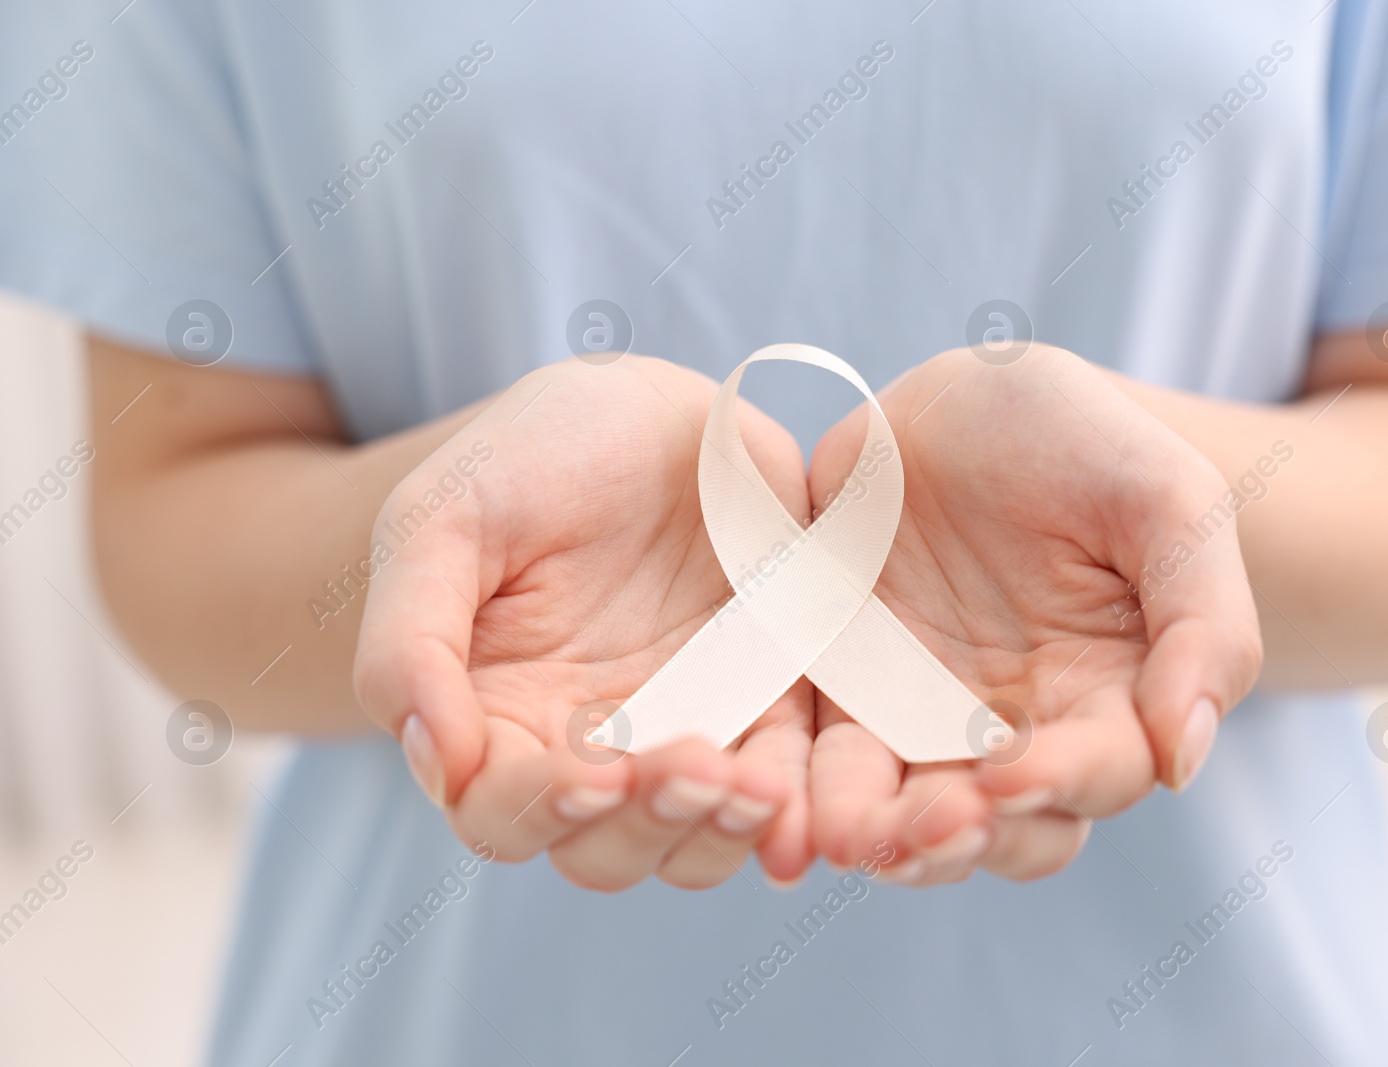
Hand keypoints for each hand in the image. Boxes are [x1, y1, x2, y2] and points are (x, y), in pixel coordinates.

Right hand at [353, 357, 814, 889]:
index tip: (594, 776)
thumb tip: (438, 764)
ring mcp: (685, 731)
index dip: (542, 811)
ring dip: (724, 831)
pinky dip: (797, 804)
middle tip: (695, 769)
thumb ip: (410, 641)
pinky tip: (806, 801)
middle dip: (649, 827)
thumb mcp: (440, 522)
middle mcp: (590, 746)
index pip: (502, 812)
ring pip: (696, 839)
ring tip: (757, 787)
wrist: (645, 406)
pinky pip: (788, 777)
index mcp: (496, 718)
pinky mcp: (770, 700)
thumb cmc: (525, 457)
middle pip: (606, 850)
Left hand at [808, 345, 1261, 884]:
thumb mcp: (1171, 503)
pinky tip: (778, 797)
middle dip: (959, 838)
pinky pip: (816, 753)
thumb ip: (1204, 625)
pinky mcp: (839, 686)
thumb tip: (1187, 758)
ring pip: (901, 811)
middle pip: (997, 827)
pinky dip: (799, 785)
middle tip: (921, 828)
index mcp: (1110, 697)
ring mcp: (920, 715)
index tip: (1013, 776)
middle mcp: (1016, 729)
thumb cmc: (1090, 441)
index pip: (1099, 772)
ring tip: (842, 834)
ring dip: (876, 833)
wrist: (973, 394)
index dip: (1062, 783)